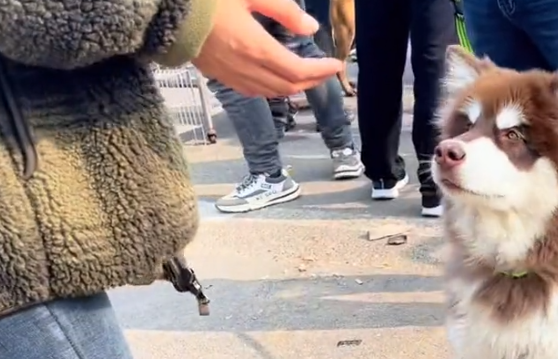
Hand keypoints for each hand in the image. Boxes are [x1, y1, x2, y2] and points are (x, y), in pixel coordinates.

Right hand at [192, 0, 343, 96]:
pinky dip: (270, 90)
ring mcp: (229, 75)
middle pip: (287, 86)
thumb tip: (310, 28)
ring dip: (292, 87)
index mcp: (256, 49)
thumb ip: (284, 11)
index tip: (336, 65)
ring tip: (306, 76)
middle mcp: (245, 69)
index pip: (297, 70)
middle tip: (325, 71)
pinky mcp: (217, 75)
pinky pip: (251, 91)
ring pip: (270, 93)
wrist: (163, 10)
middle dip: (311, 81)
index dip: (320, 71)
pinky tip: (275, 81)